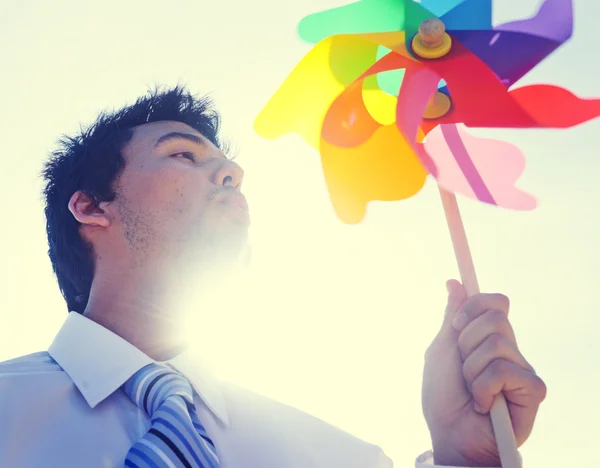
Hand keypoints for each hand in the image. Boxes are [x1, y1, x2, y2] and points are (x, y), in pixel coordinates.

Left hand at [421, 280, 546, 466]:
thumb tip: (455, 283)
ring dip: (471, 369)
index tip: (456, 326)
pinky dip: (482, 388)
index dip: (475, 305)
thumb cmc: (443, 396)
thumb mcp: (441, 350)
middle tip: (462, 367)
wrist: (449, 434)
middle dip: (466, 342)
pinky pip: (504, 371)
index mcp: (486, 337)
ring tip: (471, 390)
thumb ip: (452, 317)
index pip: (496, 302)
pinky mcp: (532, 389)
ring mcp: (521, 368)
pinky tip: (483, 404)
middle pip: (496, 316)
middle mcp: (508, 349)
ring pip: (497, 343)